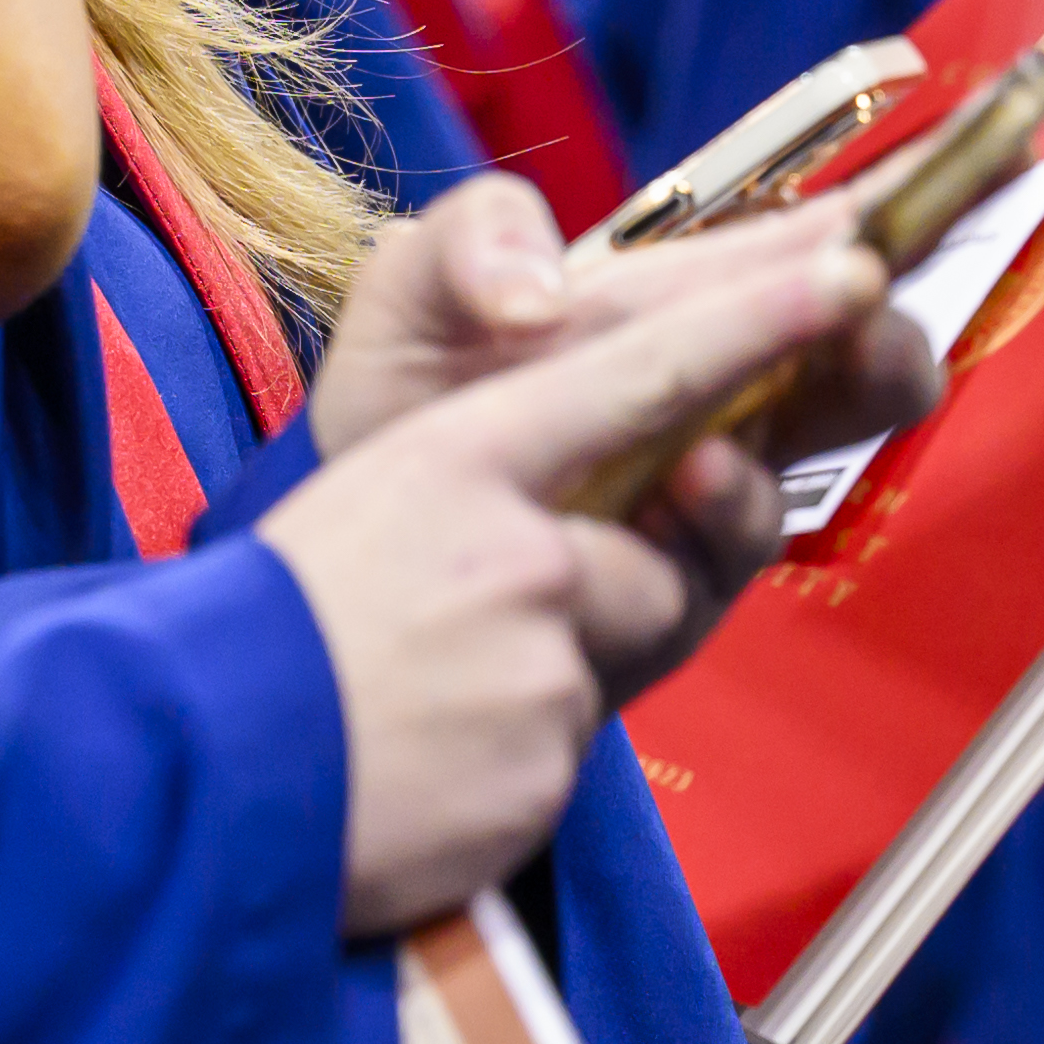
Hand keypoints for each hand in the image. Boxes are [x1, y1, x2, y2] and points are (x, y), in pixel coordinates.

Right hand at [254, 229, 891, 931]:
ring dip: (553, 674)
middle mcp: (513, 545)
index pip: (638, 370)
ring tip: (432, 692)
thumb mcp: (373, 495)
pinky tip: (431, 761)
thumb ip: (498, 472)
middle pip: (661, 551)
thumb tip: (586, 406)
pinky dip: (515, 757)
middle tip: (514, 594)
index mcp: (460, 454)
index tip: (855, 265)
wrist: (189, 778)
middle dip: (621, 576)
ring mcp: (535, 660)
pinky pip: (579, 745)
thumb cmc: (276, 624)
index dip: (756, 314)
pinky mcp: (545, 765)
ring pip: (624, 652)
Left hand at [310, 179, 949, 540]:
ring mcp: (720, 487)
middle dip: (892, 322)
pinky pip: (745, 540)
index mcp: (680, 301)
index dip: (909, 202)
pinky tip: (689, 474)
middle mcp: (728, 391)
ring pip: (834, 444)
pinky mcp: (689, 578)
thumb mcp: (410, 295)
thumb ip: (469, 243)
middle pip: (868, 353)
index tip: (982, 154)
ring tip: (806, 347)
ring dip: (836, 392)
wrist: (352, 553)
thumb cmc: (404, 405)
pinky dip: (730, 500)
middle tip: (871, 291)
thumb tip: (541, 292)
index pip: (817, 243)